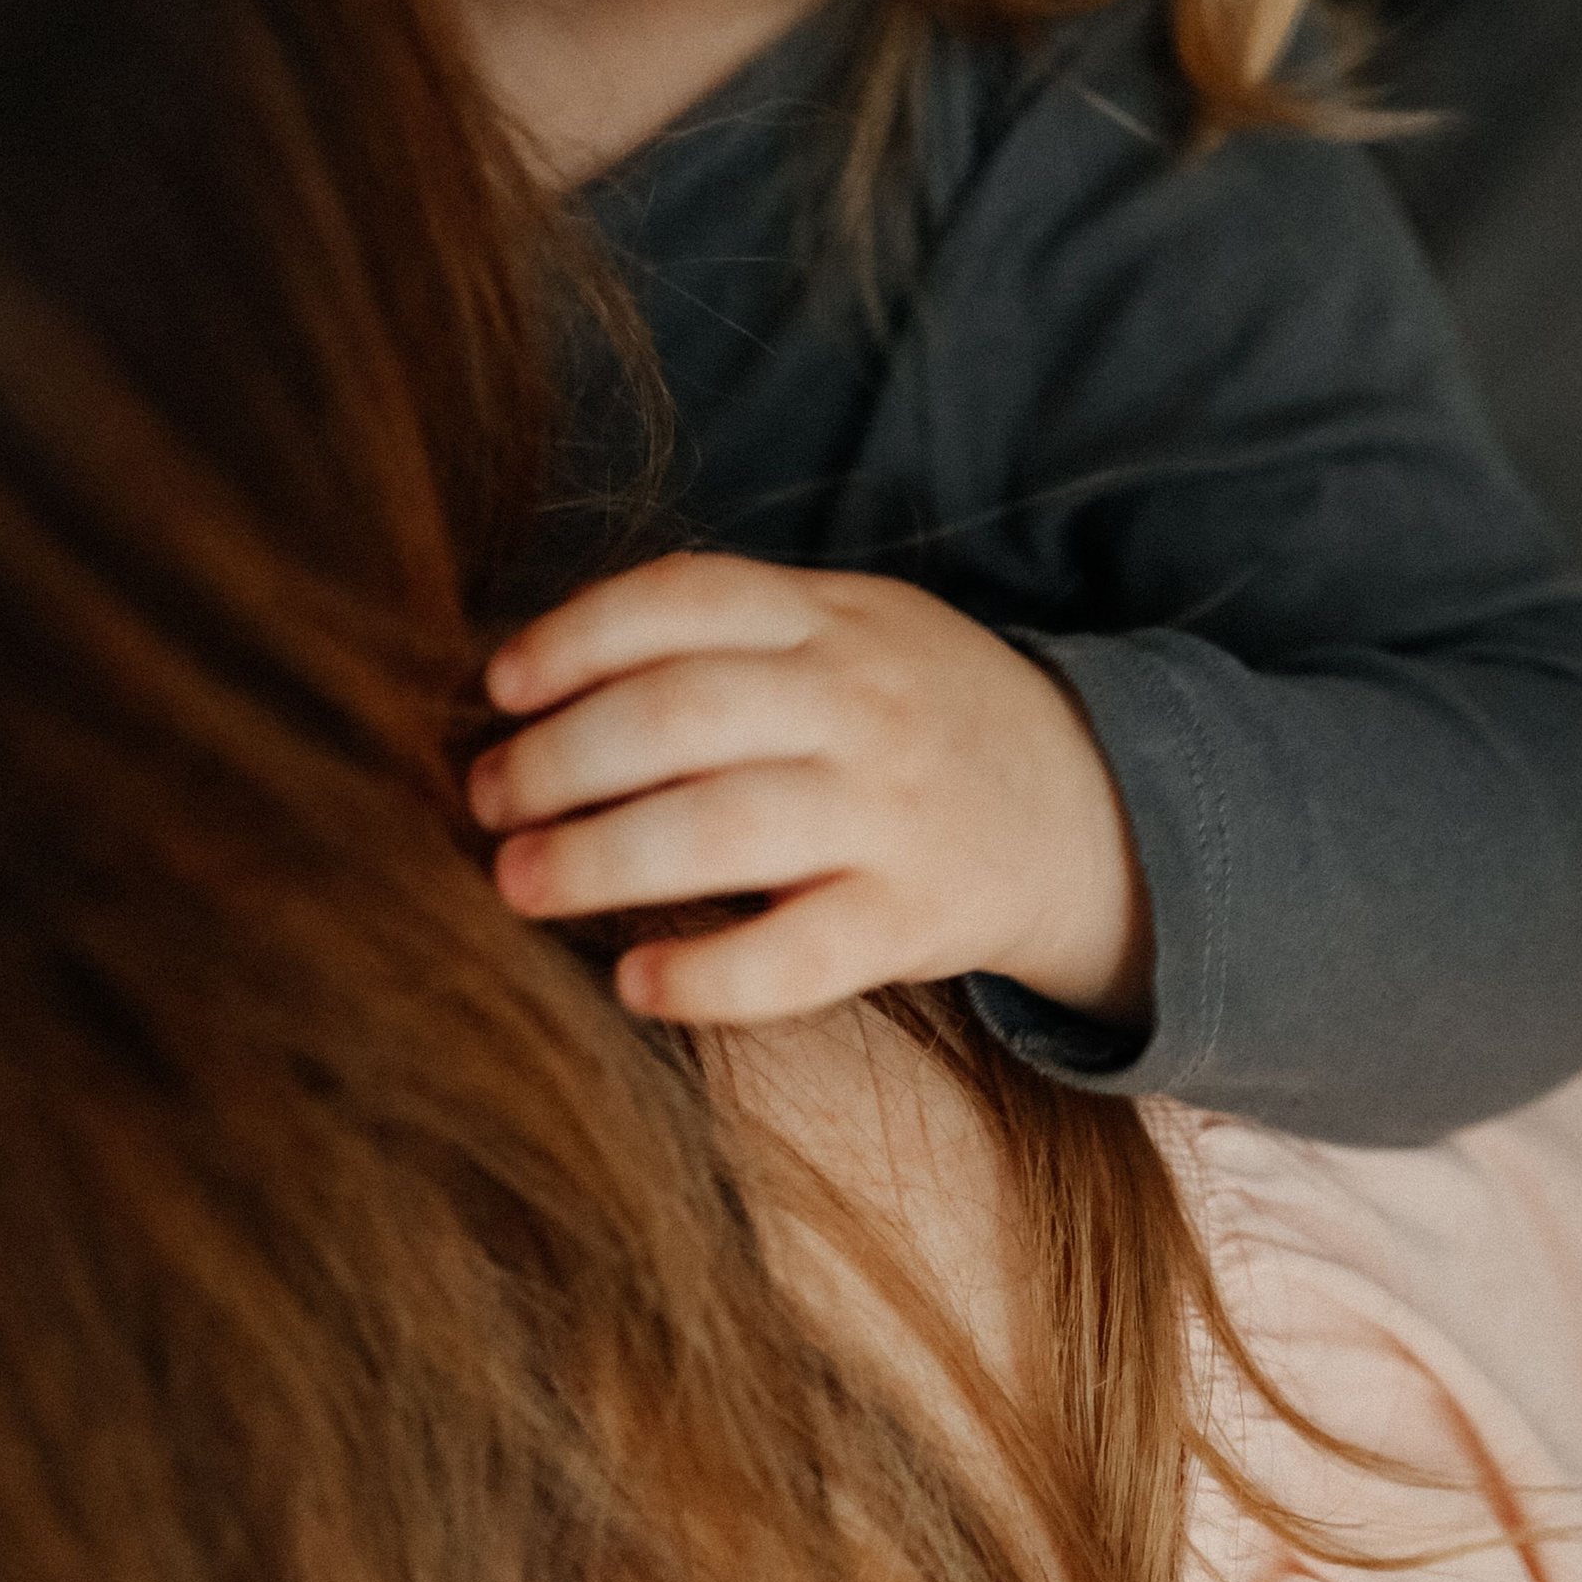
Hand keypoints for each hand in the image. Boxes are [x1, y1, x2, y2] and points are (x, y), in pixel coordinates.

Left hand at [470, 552, 1149, 1031]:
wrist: (1096, 810)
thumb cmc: (921, 716)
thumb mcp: (853, 631)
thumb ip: (730, 640)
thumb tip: (542, 682)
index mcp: (834, 619)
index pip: (686, 600)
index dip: (575, 638)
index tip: (499, 687)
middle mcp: (860, 703)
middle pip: (680, 715)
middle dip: (557, 760)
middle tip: (485, 801)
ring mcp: (890, 811)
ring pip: (722, 827)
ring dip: (599, 857)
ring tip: (517, 882)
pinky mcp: (913, 918)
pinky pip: (798, 955)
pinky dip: (706, 974)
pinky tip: (635, 981)